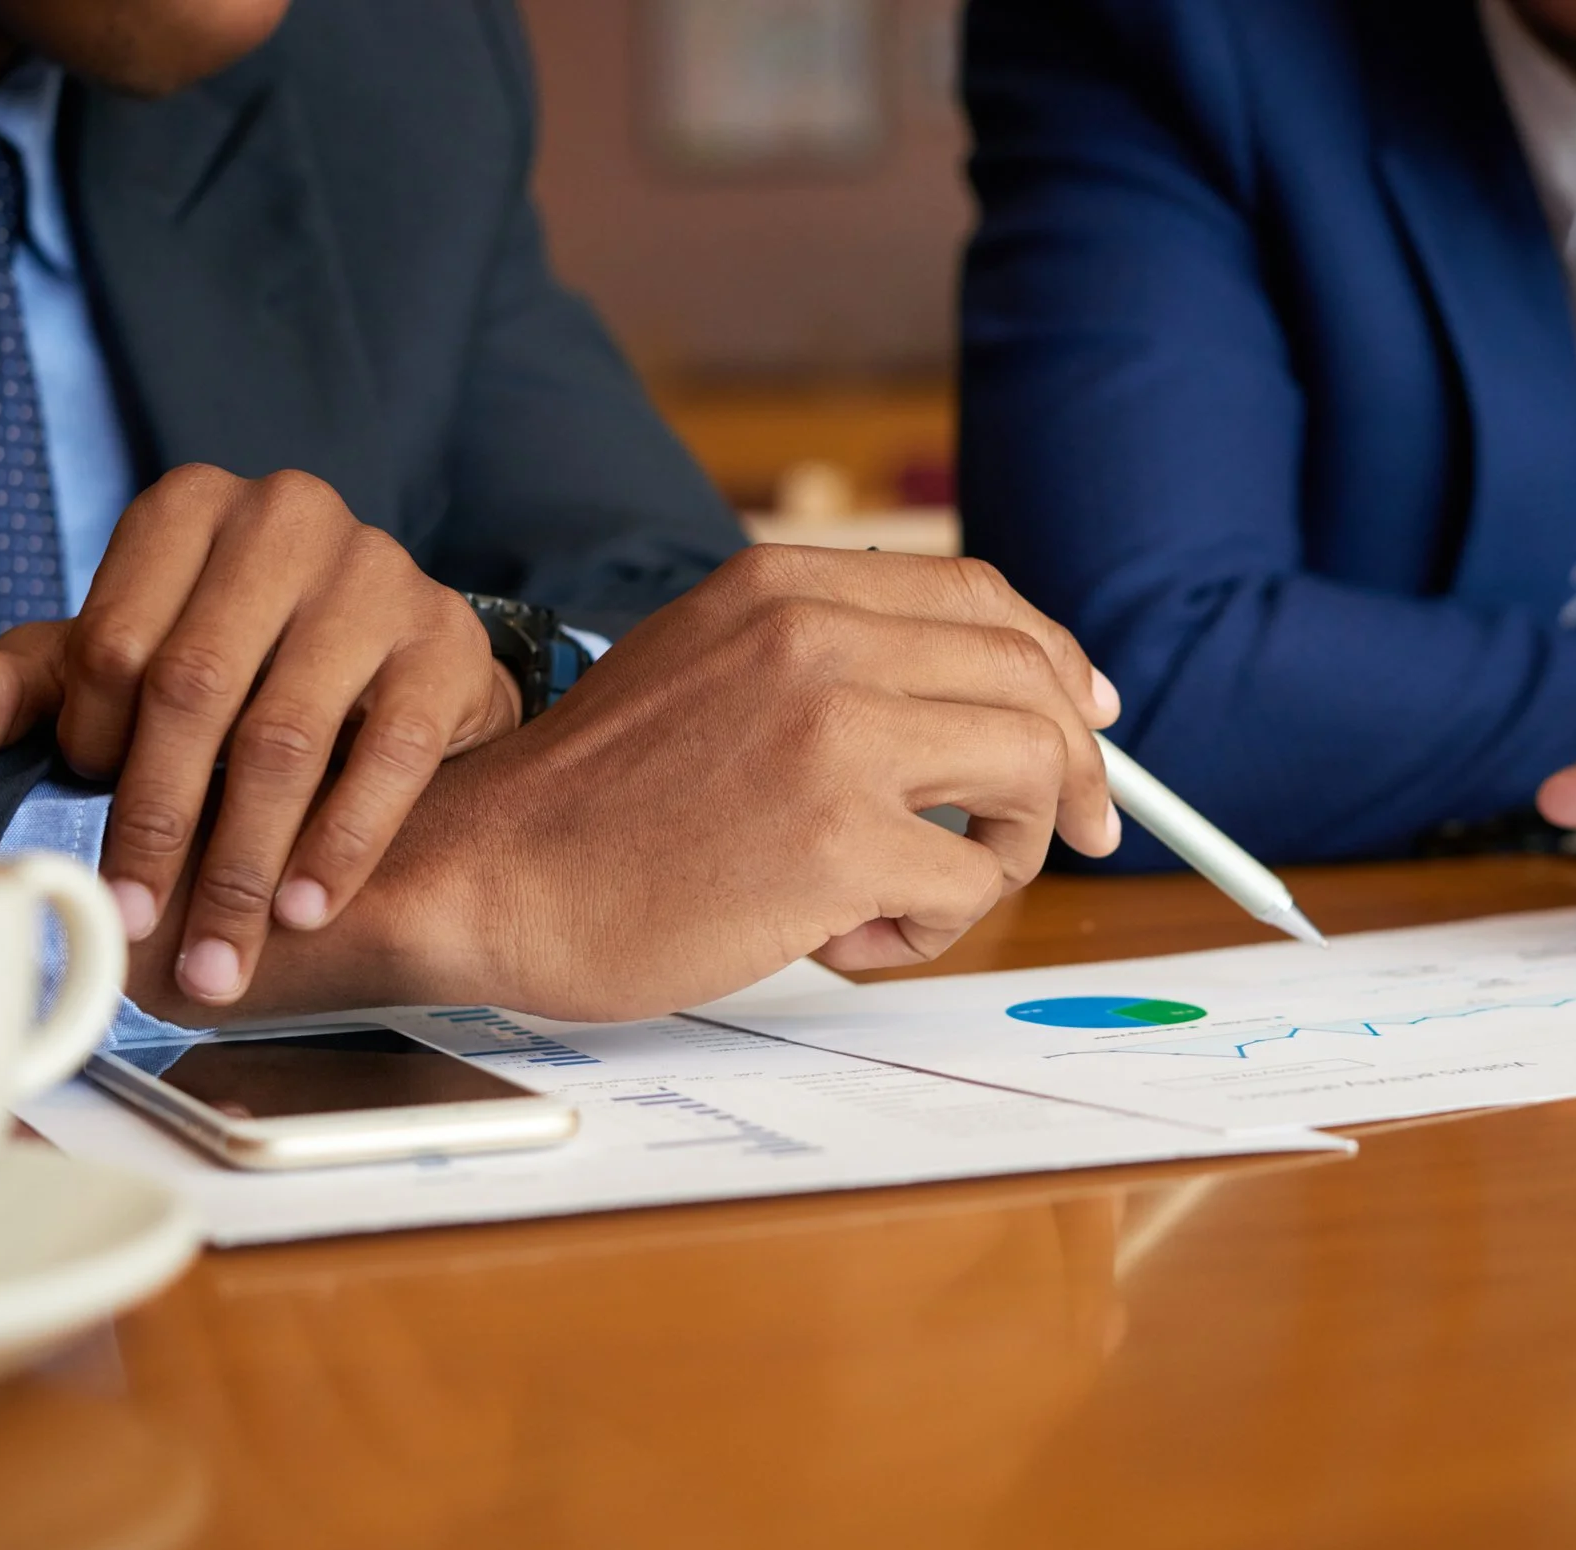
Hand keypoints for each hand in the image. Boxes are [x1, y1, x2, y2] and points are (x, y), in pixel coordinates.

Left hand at [0, 465, 519, 1004]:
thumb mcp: (122, 666)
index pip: (117, 643)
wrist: (390, 662)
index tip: (91, 825)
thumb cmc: (241, 661)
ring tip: (223, 949)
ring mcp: (379, 573)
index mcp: (190, 509)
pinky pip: (390, 754)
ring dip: (248, 862)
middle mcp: (287, 517)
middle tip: (143, 925)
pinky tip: (309, 906)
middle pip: (197, 688)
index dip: (95, 751)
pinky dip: (342, 844)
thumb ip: (14, 693)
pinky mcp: (448, 638)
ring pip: (288, 733)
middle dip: (161, 828)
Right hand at [120, 545, 1123, 1025]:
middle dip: (1073, 773)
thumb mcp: (711, 669)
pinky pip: (972, 883)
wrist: (485, 873)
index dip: (1055, 663)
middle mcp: (816, 637)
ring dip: (1002, 853)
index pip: (980, 598)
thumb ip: (828, 661)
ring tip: (908, 892)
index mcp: (785, 587)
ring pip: (1028, 778)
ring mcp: (832, 733)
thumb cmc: (596, 804)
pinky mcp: (838, 839)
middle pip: (1030, 685)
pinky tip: (842, 935)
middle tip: (1083, 836)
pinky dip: (931, 927)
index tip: (1089, 721)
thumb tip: (987, 704)